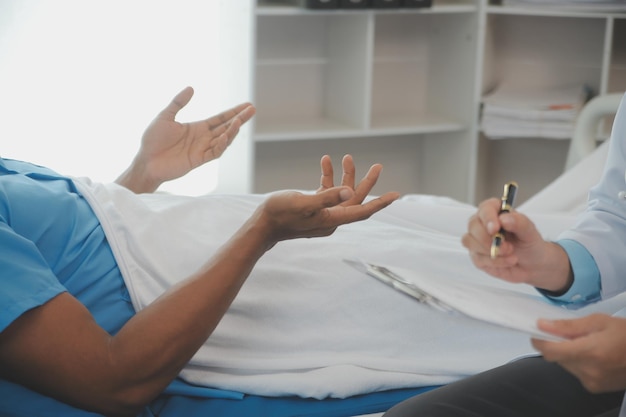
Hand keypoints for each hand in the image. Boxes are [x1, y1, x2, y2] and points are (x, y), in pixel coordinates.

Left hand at [117, 86, 255, 192]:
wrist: (145, 162)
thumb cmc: (152, 141)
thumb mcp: (164, 116)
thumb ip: (178, 103)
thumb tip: (191, 88)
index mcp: (197, 128)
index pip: (220, 118)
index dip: (233, 112)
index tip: (246, 105)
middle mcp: (203, 138)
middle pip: (226, 127)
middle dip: (239, 119)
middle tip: (252, 109)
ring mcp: (202, 150)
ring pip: (223, 140)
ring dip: (232, 131)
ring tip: (239, 121)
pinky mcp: (198, 160)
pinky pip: (214, 152)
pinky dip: (221, 145)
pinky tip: (225, 136)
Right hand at [252, 154, 398, 245]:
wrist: (261, 226)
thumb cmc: (280, 215)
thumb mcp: (303, 203)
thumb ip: (326, 197)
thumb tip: (350, 191)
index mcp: (333, 219)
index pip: (362, 211)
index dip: (380, 203)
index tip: (396, 195)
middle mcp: (331, 218)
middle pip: (355, 199)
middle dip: (366, 182)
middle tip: (378, 166)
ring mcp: (323, 213)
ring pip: (342, 193)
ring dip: (345, 175)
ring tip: (346, 157)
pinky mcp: (314, 208)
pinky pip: (327, 191)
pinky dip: (327, 177)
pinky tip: (325, 162)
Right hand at [461, 198, 571, 290]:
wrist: (532, 264)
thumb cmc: (529, 243)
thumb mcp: (530, 232)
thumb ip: (519, 222)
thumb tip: (504, 219)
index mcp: (495, 211)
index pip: (485, 209)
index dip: (488, 218)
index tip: (495, 228)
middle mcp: (482, 223)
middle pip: (473, 226)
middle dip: (489, 239)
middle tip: (508, 247)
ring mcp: (476, 240)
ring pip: (470, 242)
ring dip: (491, 251)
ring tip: (510, 253)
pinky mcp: (476, 256)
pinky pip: (478, 258)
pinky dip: (495, 262)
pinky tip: (508, 261)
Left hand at [533, 314, 625, 392]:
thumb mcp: (599, 321)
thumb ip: (568, 325)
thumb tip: (543, 325)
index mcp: (589, 352)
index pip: (550, 351)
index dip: (539, 341)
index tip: (537, 331)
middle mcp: (588, 371)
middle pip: (556, 358)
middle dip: (556, 345)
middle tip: (568, 333)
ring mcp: (592, 382)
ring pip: (565, 365)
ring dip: (568, 354)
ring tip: (586, 343)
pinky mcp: (596, 388)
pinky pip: (576, 373)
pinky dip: (578, 362)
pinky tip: (593, 354)